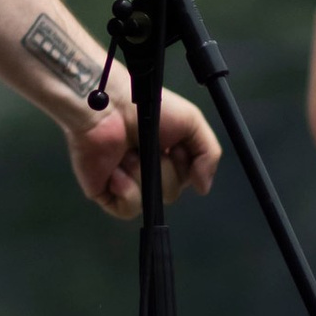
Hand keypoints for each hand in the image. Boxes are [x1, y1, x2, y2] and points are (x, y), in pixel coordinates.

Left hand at [63, 86, 221, 219]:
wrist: (109, 106)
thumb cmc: (147, 107)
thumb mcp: (191, 121)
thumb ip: (208, 153)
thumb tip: (203, 187)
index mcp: (167, 155)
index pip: (186, 179)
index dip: (185, 168)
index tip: (175, 148)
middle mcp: (147, 170)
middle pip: (171, 193)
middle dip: (163, 171)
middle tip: (148, 147)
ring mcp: (126, 182)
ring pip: (150, 202)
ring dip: (142, 176)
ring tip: (128, 153)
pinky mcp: (106, 192)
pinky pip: (127, 209)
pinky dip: (126, 191)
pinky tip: (117, 171)